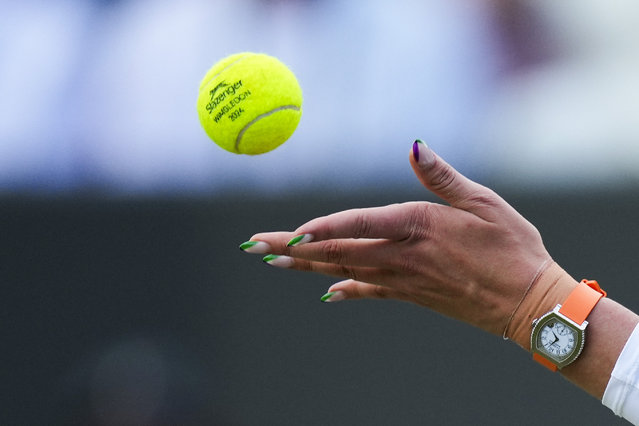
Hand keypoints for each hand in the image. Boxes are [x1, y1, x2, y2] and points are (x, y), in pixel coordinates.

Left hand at [242, 141, 551, 335]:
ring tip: (273, 261)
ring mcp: (403, 279)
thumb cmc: (512, 247)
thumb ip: (441, 176)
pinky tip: (325, 292)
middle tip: (253, 246)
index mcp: (417, 225)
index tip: (289, 234)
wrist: (529, 303)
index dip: (322, 228)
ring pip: (343, 269)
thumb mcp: (482, 202)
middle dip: (291, 248)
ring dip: (304, 265)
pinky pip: (370, 291)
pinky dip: (346, 289)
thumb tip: (413, 145)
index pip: (358, 224)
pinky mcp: (411, 295)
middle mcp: (401, 255)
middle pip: (336, 249)